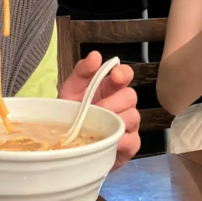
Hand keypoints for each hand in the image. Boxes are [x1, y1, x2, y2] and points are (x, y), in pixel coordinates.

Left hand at [58, 51, 139, 169]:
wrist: (67, 145)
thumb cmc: (72, 114)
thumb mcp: (71, 91)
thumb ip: (82, 72)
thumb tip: (95, 55)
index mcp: (110, 88)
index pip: (126, 74)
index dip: (124, 73)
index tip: (115, 76)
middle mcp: (123, 104)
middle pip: (131, 96)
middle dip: (114, 101)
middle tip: (98, 108)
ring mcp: (128, 124)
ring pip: (133, 116)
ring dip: (116, 120)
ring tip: (99, 126)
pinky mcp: (129, 145)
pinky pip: (133, 140)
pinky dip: (121, 140)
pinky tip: (109, 141)